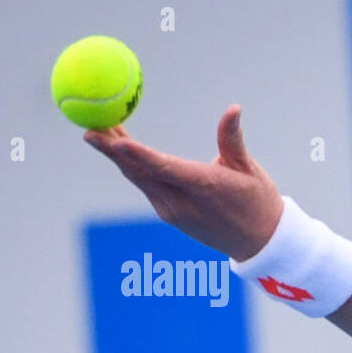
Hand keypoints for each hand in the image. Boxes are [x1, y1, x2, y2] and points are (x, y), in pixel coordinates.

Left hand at [84, 104, 284, 261]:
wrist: (260, 244)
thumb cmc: (258, 202)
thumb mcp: (249, 169)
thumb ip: (232, 138)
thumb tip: (233, 108)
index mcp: (204, 187)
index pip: (164, 168)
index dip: (136, 153)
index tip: (114, 138)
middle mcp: (183, 203)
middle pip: (139, 173)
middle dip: (112, 149)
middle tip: (90, 125)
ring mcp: (173, 212)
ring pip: (138, 180)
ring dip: (117, 156)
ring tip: (98, 131)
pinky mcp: (169, 215)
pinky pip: (145, 187)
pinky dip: (132, 167)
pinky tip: (121, 151)